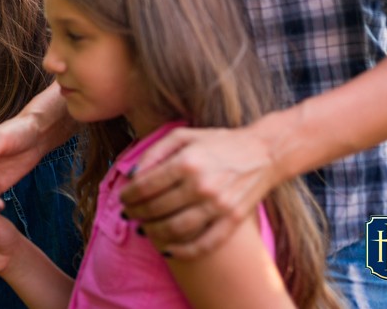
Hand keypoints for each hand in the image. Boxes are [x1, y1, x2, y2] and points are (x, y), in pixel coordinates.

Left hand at [118, 126, 277, 257]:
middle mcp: (201, 185)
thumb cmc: (218, 142)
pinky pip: (205, 244)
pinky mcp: (233, 221)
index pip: (146, 186)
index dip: (128, 195)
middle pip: (157, 208)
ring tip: (144, 229)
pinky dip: (183, 251)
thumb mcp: (183, 135)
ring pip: (175, 229)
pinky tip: (168, 249)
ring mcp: (219, 206)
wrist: (264, 152)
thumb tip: (132, 175)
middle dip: (136, 213)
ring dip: (153, 233)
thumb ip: (154, 152)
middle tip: (129, 214)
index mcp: (187, 162)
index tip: (122, 198)